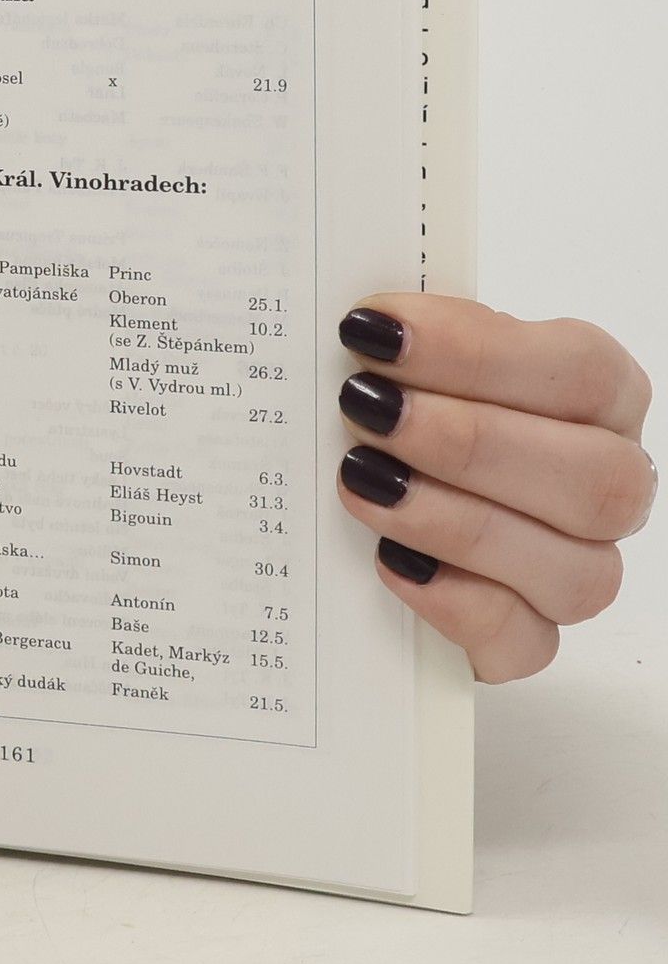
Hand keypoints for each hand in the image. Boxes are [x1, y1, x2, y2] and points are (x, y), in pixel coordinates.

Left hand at [335, 293, 653, 681]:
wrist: (361, 522)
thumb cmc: (399, 414)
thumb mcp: (407, 361)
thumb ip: (404, 337)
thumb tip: (363, 319)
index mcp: (594, 398)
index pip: (580, 368)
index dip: (478, 349)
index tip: (376, 332)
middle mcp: (603, 487)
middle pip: (595, 477)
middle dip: (471, 441)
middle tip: (368, 411)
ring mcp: (574, 570)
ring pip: (575, 570)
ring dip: (457, 522)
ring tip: (361, 483)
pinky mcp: (524, 639)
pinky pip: (524, 643)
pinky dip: (455, 603)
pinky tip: (390, 563)